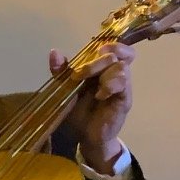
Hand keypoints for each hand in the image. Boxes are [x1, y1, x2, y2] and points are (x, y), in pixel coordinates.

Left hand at [52, 42, 133, 174]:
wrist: (85, 136)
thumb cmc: (78, 110)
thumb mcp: (65, 89)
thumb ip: (61, 71)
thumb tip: (54, 52)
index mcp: (103, 68)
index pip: (117, 47)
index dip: (111, 43)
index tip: (96, 49)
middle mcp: (115, 73)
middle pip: (115, 55)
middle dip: (95, 63)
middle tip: (79, 76)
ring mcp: (122, 86)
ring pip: (122, 68)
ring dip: (104, 73)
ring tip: (92, 88)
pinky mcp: (125, 100)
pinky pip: (124, 85)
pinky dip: (111, 86)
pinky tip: (101, 95)